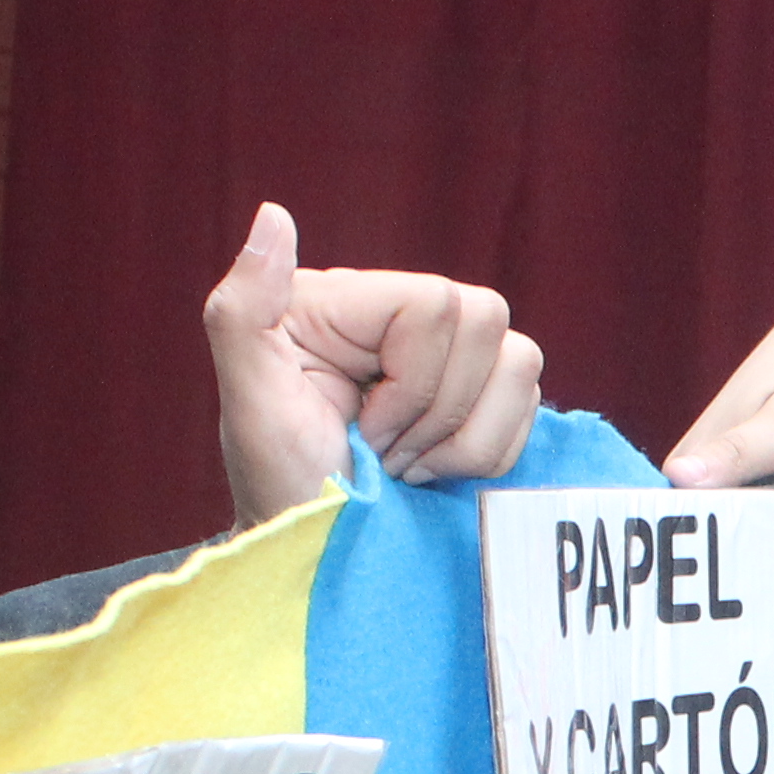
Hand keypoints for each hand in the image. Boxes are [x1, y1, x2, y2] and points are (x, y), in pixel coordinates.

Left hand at [202, 200, 546, 521]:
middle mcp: (404, 316)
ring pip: (521, 361)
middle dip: (439, 411)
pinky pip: (532, 402)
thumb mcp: (250, 405)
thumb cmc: (281, 487)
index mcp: (348, 301)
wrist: (323, 557)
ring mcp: (451, 355)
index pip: (437, 304)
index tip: (361, 431)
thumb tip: (272, 216)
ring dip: (465, 438)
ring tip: (409, 464)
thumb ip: (241, 311)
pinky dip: (489, 453)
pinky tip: (436, 471)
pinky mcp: (485, 396)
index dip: (413, 381)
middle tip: (387, 451)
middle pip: (486, 322)